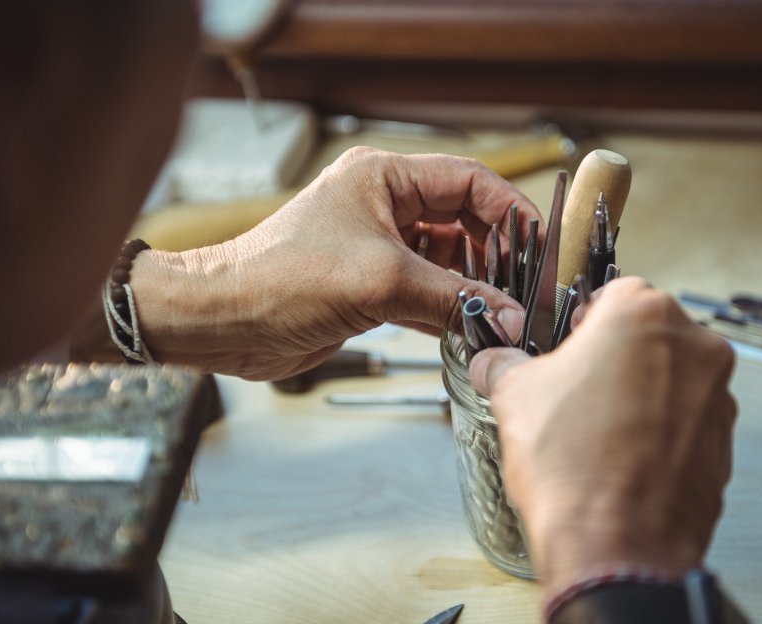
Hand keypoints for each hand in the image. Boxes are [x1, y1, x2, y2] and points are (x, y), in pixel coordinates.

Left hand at [128, 147, 540, 379]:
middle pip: (465, 220)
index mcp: (383, 178)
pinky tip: (471, 327)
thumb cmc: (279, 279)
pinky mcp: (372, 285)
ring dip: (475, 286)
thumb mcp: (379, 282)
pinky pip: (428, 291)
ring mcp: (379, 247)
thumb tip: (507, 315)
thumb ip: (452, 298)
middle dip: (497, 252)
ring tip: (502, 311)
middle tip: (524, 286)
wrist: (223, 321)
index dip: (509, 210)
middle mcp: (384, 206)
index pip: (468, 181)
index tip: (538, 244)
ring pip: (449, 260)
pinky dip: (450, 309)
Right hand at [469, 278, 736, 591]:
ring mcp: (717, 397)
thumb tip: (495, 363)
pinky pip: (687, 422)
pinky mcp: (725, 443)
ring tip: (596, 433)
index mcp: (644, 314)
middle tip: (576, 392)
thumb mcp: (515, 396)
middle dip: (612, 359)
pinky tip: (623, 459)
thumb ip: (504, 364)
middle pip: (647, 335)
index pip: (612, 292)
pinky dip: (660, 432)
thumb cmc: (573, 466)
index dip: (581, 321)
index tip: (566, 344)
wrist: (616, 547)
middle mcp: (694, 346)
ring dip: (639, 395)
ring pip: (670, 378)